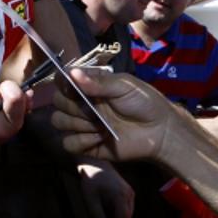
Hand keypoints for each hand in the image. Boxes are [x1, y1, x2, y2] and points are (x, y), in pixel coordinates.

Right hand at [49, 68, 185, 161]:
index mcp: (90, 85)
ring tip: (100, 125)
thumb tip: (72, 73)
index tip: (73, 88)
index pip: (63, 80)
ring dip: (78, 123)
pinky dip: (81, 141)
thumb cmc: (145, 103)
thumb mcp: (124, 86)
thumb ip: (98, 82)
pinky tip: (100, 138)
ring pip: (59, 122)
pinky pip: (68, 143)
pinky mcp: (87, 145)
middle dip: (73, 106)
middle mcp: (83, 103)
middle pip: (57, 102)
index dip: (63, 83)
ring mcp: (83, 124)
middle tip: (94, 109)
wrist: (159, 131)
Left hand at [74, 156, 134, 217]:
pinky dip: (121, 214)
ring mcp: (129, 191)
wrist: (95, 163)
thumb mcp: (90, 198)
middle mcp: (128, 193)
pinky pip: (127, 207)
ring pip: (128, 212)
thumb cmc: (91, 179)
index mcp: (120, 195)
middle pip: (128, 216)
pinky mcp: (128, 190)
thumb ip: (96, 214)